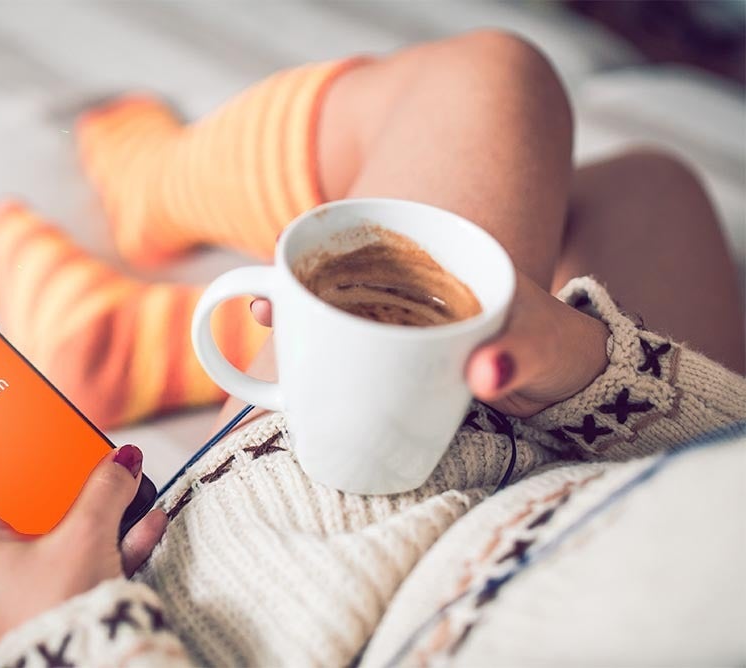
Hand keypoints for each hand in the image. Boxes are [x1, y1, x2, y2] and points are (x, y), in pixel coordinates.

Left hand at [0, 445, 166, 645]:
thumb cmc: (57, 616)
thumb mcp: (84, 538)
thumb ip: (104, 491)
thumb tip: (121, 463)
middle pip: (15, 498)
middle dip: (54, 476)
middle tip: (76, 454)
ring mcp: (28, 576)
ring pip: (57, 524)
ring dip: (94, 505)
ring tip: (125, 487)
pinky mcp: (61, 591)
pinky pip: (84, 551)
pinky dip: (112, 537)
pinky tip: (144, 523)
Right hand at [250, 271, 608, 416]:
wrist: (568, 375)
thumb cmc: (554, 350)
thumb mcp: (542, 352)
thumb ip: (520, 359)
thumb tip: (489, 371)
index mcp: (448, 264)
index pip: (374, 242)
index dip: (319, 254)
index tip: (280, 276)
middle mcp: (419, 286)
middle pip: (342, 277)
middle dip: (296, 288)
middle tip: (263, 308)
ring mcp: (408, 321)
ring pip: (342, 312)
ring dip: (303, 320)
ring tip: (267, 323)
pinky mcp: (404, 356)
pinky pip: (356, 348)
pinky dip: (324, 356)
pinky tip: (295, 373)